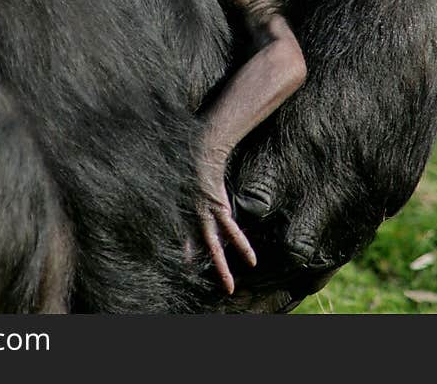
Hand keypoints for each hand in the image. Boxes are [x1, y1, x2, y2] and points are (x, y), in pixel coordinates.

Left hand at [197, 150, 256, 293]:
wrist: (202, 150)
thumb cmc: (193, 164)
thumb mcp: (185, 185)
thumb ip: (189, 198)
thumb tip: (190, 197)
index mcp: (185, 214)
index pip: (185, 239)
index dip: (186, 253)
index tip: (186, 267)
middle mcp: (192, 217)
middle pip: (198, 249)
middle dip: (203, 268)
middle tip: (210, 287)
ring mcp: (205, 214)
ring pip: (214, 246)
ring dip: (221, 268)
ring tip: (229, 287)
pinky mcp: (220, 208)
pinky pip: (231, 231)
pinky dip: (241, 246)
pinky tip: (251, 260)